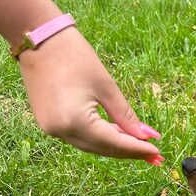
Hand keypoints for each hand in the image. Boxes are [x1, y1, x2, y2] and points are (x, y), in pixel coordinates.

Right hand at [18, 27, 163, 164]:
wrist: (38, 39)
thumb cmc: (74, 56)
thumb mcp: (106, 87)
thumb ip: (125, 116)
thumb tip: (145, 136)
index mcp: (74, 121)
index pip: (113, 143)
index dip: (137, 149)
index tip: (158, 153)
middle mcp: (60, 131)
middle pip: (102, 149)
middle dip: (129, 151)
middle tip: (154, 155)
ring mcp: (51, 129)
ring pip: (92, 146)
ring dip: (115, 146)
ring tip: (140, 146)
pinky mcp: (48, 123)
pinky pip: (80, 137)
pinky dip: (100, 138)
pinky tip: (118, 135)